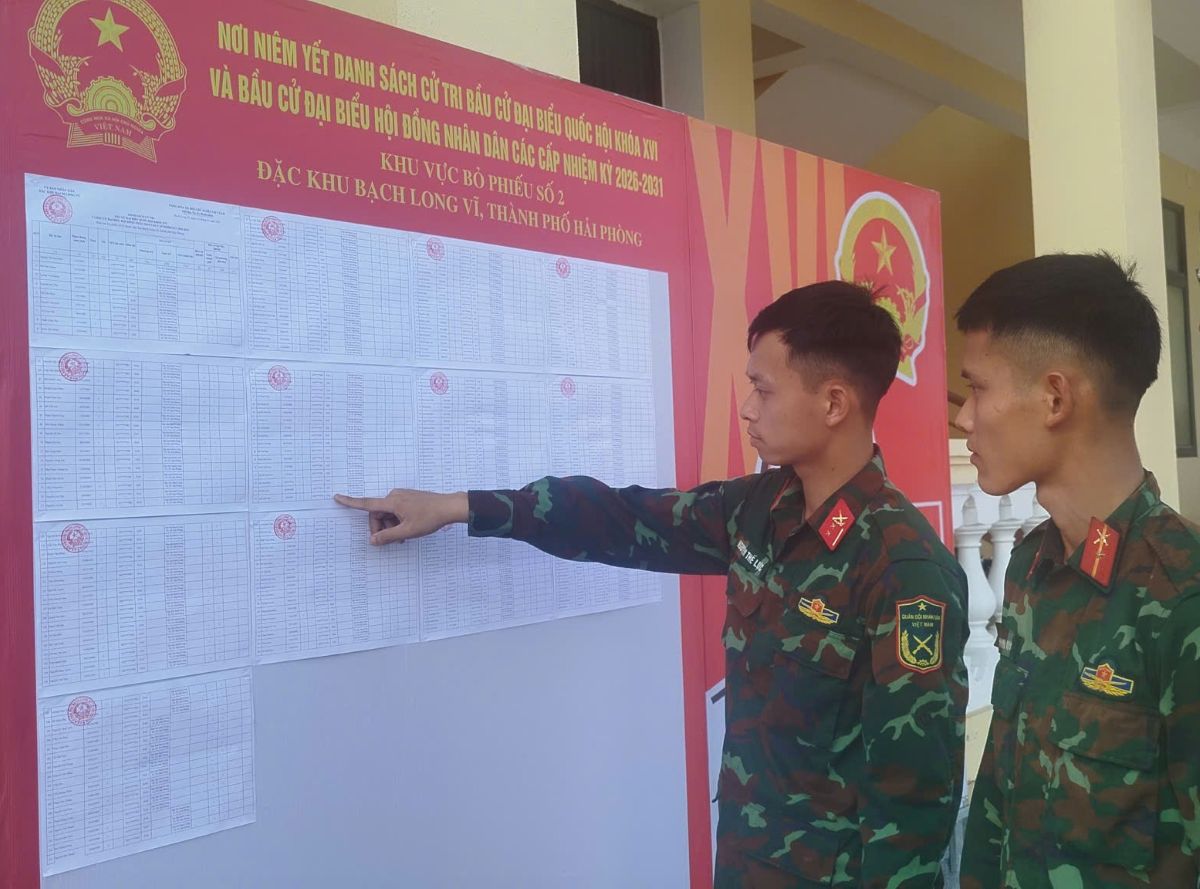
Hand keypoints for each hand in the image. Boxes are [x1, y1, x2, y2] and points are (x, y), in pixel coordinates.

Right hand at [333, 489, 468, 544]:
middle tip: (393, 541)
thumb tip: (373, 540)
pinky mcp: (409, 499)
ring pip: (388, 514)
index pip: (366, 503)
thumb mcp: (407, 532)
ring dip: (391, 526)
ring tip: (403, 537)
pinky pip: (396, 511)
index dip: (350, 502)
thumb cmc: (430, 518)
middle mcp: (395, 496)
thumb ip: (388, 537)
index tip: (337, 497)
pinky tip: (407, 529)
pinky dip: (398, 521)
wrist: (450, 507)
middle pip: (378, 514)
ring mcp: (403, 496)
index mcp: (392, 502)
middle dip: (381, 528)